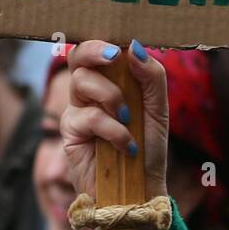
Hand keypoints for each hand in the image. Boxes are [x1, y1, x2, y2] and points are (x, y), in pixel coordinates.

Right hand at [60, 40, 169, 201]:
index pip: (99, 50)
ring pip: (82, 81)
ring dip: (112, 97)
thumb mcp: (158, 110)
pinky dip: (113, 129)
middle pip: (78, 57)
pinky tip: (126, 146)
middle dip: (95, 50)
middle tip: (114, 56)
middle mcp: (90, 93)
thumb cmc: (148, 150)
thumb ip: (151, 78)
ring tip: (129, 119)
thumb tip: (134, 48)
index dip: (105, 40)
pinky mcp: (70, 134)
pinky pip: (88, 117)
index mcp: (111, 82)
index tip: (122, 42)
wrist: (141, 189)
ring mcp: (77, 111)